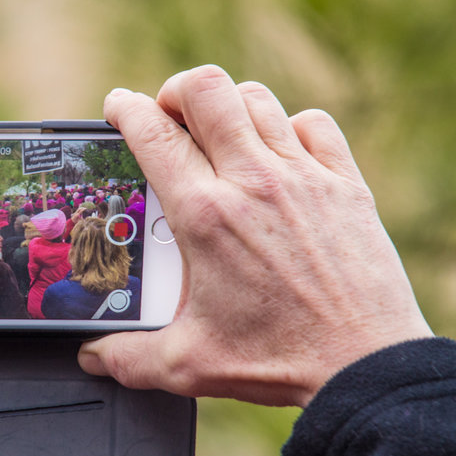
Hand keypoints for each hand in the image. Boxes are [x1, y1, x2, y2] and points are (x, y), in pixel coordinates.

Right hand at [78, 65, 432, 406]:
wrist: (364, 367)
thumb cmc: (279, 362)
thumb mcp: (187, 364)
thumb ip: (127, 358)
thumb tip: (92, 356)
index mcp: (205, 217)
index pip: (153, 132)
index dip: (126, 108)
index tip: (118, 107)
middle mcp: (253, 183)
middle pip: (204, 88)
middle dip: (175, 91)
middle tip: (169, 116)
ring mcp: (304, 177)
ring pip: (256, 98)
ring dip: (229, 107)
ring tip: (220, 136)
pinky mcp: (346, 184)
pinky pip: (314, 124)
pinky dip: (291, 128)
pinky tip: (283, 155)